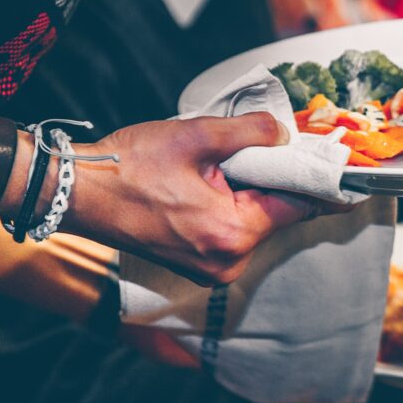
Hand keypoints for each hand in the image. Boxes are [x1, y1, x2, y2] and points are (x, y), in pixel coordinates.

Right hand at [59, 113, 317, 284]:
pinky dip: (230, 209)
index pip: (297, 205)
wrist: (78, 194)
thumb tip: (285, 134)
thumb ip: (250, 132)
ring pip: (254, 223)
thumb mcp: (196, 136)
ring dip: (248, 194)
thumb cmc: (129, 166)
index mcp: (233, 233)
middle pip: (275, 214)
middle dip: (271, 181)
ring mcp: (212, 269)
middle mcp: (229, 262)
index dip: (308, 177)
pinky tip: (207, 186)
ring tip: (217, 168)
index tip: (325, 159)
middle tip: (252, 151)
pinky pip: (231, 233)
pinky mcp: (197, 266)